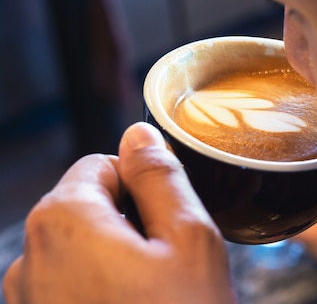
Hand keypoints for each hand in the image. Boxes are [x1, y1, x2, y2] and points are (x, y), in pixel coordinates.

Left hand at [3, 122, 235, 303]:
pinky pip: (68, 289)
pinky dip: (100, 291)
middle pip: (87, 208)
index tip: (171, 223)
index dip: (145, 186)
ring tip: (154, 296)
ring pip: (79, 251)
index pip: (103, 165)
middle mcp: (28, 257)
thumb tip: (139, 132)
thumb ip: (161, 175)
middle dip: (130, 222)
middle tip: (170, 264)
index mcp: (64, 219)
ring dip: (116, 259)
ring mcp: (26, 301)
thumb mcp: (188, 238)